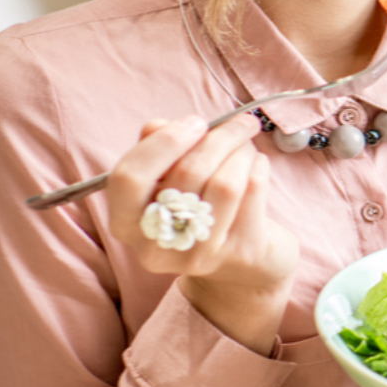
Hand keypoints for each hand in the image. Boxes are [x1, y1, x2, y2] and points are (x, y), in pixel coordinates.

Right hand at [105, 114, 299, 353]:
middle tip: (238, 122)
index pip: (129, 177)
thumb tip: (156, 126)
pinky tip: (257, 163)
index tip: (195, 122)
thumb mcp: (168, 181)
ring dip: (241, 151)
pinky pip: (253, 192)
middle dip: (218, 137)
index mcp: (127, 224)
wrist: (242, 264)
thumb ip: (156, 152)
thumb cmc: (199, 209)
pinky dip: (259, 166)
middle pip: (187, 173)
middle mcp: (156, 247)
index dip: (164, 142)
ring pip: (225, 182)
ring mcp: (198, 254)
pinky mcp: (240, 253)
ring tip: (247, 142)